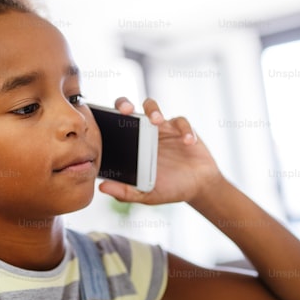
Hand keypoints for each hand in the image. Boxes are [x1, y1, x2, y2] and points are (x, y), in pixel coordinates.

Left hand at [98, 97, 221, 205]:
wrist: (197, 187)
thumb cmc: (169, 188)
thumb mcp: (146, 194)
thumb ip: (125, 192)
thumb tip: (102, 188)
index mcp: (131, 146)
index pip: (114, 127)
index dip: (107, 120)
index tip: (103, 121)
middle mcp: (143, 133)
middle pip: (129, 109)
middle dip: (124, 105)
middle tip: (126, 111)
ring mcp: (162, 128)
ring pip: (153, 108)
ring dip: (153, 111)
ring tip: (156, 121)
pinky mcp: (181, 128)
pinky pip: (181, 122)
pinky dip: (185, 130)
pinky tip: (188, 142)